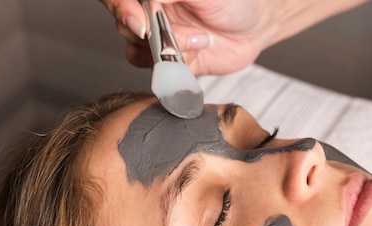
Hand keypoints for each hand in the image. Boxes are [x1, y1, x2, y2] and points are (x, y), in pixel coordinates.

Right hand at [99, 0, 278, 74]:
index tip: (141, 24)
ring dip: (167, 53)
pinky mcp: (171, 62)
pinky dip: (175, 70)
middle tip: (191, 34)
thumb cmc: (233, 2)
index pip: (117, 0)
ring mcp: (158, 38)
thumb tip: (147, 2)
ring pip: (137, 51)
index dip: (121, 10)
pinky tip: (198, 56)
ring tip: (202, 42)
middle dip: (156, 35)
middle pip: (126, 27)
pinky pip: (157, 72)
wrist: (255, 28)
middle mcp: (150, 12)